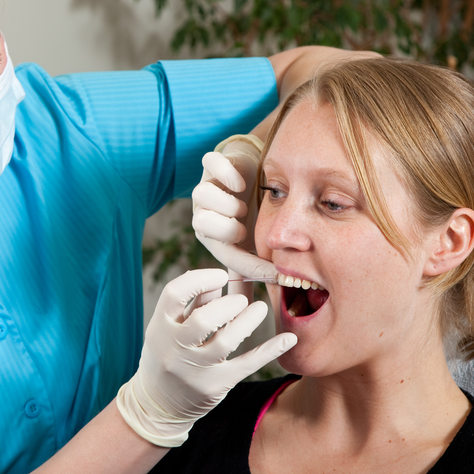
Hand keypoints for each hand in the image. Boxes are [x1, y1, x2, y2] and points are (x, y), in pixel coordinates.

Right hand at [116, 269, 296, 446]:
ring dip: (248, 320)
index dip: (200, 279)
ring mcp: (194, 369)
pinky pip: (246, 365)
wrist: (158, 403)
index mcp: (160, 326)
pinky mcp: (215, 386)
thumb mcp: (172, 326)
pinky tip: (288, 339)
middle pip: (204, 320)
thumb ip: (195, 301)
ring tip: (259, 309)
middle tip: (240, 300)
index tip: (220, 276)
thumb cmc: (168, 352)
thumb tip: (223, 274)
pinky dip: (270, 350)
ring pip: (226, 341)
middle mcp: (174, 348)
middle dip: (228, 304)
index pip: (175, 294)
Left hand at [192, 135, 277, 282]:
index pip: (223, 253)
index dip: (249, 263)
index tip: (273, 268)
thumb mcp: (253, 249)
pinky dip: (226, 173)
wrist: (252, 176)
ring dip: (227, 203)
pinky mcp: (213, 163)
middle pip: (201, 224)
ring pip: (201, 196)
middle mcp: (205, 212)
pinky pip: (210, 163)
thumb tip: (260, 311)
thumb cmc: (252, 217)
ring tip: (243, 205)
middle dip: (227, 227)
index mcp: (212, 236)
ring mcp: (208, 186)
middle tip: (245, 224)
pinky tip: (240, 182)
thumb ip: (253, 277)